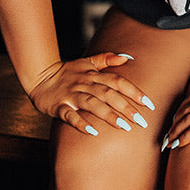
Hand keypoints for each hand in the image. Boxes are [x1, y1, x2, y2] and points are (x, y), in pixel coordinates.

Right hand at [28, 53, 154, 136]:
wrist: (40, 76)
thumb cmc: (67, 71)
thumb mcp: (87, 61)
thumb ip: (107, 59)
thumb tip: (128, 57)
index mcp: (93, 74)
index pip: (117, 81)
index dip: (134, 91)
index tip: (149, 104)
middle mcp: (85, 84)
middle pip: (108, 94)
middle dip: (126, 107)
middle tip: (142, 121)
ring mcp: (71, 95)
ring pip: (92, 104)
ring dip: (108, 115)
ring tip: (124, 127)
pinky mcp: (59, 106)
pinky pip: (69, 115)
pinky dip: (80, 123)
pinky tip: (91, 131)